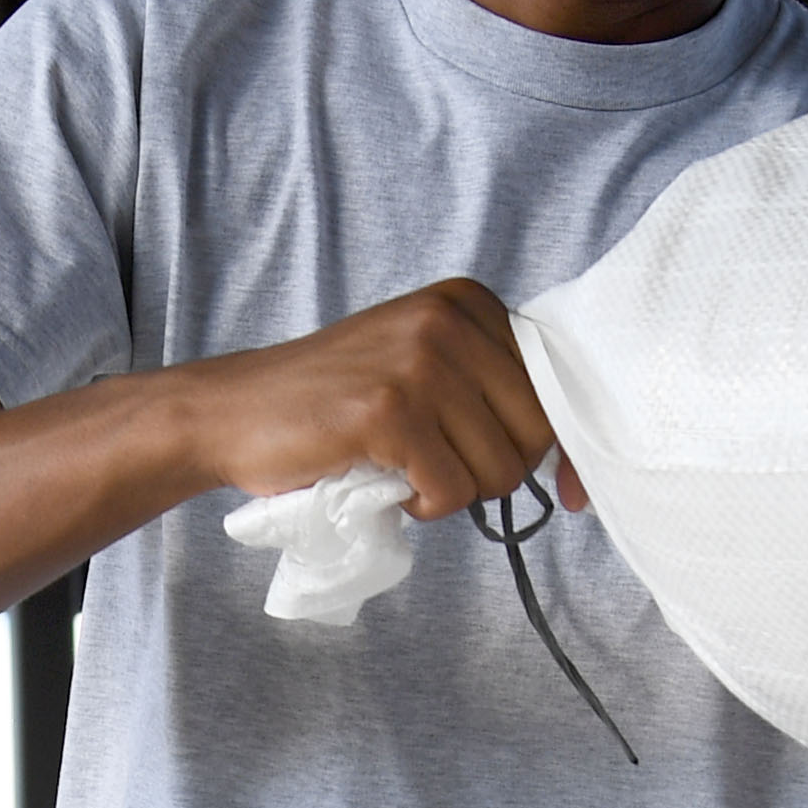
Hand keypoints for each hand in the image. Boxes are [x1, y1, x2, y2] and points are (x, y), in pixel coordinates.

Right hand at [181, 280, 571, 522]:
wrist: (234, 411)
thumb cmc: (334, 403)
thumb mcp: (422, 363)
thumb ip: (490, 385)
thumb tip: (573, 457)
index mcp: (467, 302)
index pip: (556, 385)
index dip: (563, 449)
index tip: (568, 492)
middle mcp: (449, 320)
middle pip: (536, 432)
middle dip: (498, 471)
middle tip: (443, 471)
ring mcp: (419, 362)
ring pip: (500, 469)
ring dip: (456, 491)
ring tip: (406, 469)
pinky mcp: (389, 410)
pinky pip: (453, 490)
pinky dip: (425, 505)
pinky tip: (389, 483)